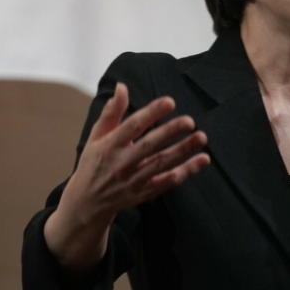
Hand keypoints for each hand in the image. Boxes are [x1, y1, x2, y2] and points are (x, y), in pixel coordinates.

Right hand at [46, 83, 208, 271]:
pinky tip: (203, 160)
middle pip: (149, 146)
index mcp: (109, 146)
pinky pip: (168, 182)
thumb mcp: (97, 136)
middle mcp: (121, 163)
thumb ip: (111, 112)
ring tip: (202, 137)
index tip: (170, 102)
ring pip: (161, 164)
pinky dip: (186, 172)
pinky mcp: (144, 193)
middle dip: (170, 132)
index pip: (132, 127)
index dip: (151, 113)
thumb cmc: (94, 162)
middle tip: (190, 121)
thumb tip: (122, 87)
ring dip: (183, 151)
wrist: (87, 203)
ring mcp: (134, 180)